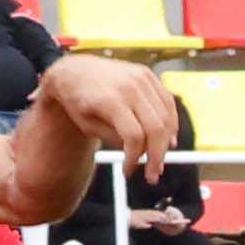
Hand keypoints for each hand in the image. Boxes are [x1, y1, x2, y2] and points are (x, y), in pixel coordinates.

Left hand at [35, 51, 186, 166]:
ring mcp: (141, 78)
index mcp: (110, 100)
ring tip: (158, 159)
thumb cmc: (77, 101)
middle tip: (152, 174)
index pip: (134, 136)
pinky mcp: (147, 74)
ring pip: (166, 116)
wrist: (74, 70)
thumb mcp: (87, 126)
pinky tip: (167, 139)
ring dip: (166, 142)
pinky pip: (167, 102)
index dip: (134, 158)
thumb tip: (141, 153)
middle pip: (155, 128)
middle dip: (157, 156)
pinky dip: (170, 122)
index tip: (127, 171)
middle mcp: (129, 86)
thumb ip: (115, 140)